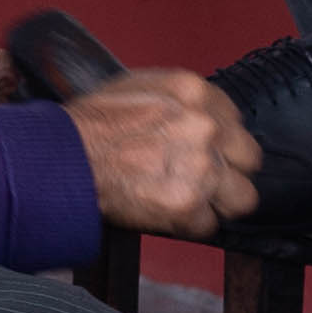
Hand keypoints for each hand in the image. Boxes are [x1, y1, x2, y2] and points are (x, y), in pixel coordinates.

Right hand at [71, 70, 262, 237]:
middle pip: (248, 160)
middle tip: (200, 179)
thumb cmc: (92, 124)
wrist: (63, 158)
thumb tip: (208, 118)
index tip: (204, 152)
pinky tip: (163, 210)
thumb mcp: (141, 87)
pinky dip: (187, 225)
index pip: (237, 123)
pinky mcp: (186, 203)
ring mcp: (199, 166)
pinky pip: (208, 226)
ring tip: (188, 199)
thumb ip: (183, 101)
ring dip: (217, 203)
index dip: (220, 142)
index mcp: (195, 92)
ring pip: (242, 198)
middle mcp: (204, 126)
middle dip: (227, 172)